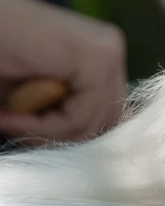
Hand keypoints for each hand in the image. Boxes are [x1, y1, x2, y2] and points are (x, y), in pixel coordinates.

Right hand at [0, 0, 127, 143]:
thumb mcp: (39, 92)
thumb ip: (68, 114)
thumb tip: (89, 153)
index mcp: (104, 57)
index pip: (107, 114)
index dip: (69, 132)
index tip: (26, 130)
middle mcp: (112, 52)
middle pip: (106, 122)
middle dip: (61, 135)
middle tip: (18, 126)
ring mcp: (108, 54)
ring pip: (94, 124)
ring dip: (46, 132)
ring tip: (10, 117)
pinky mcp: (96, 61)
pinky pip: (80, 117)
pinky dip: (42, 126)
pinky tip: (11, 114)